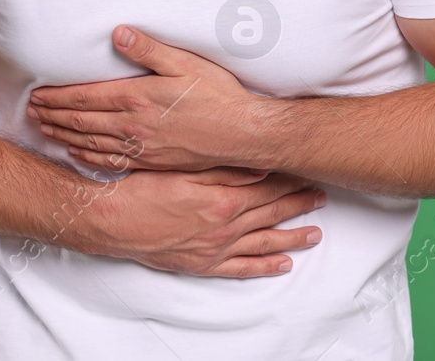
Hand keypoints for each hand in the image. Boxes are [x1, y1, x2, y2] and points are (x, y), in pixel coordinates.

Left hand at [28, 25, 265, 172]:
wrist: (241, 134)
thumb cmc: (218, 95)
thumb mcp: (185, 63)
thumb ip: (149, 49)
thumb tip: (119, 34)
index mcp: (137, 97)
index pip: (85, 96)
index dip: (58, 95)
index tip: (38, 93)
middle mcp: (132, 125)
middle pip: (81, 120)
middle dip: (53, 114)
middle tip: (32, 110)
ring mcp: (140, 147)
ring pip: (90, 141)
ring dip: (63, 134)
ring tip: (44, 128)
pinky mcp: (150, 162)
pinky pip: (108, 161)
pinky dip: (86, 157)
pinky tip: (77, 153)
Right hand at [79, 166, 326, 276]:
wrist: (112, 221)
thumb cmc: (143, 190)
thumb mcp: (185, 170)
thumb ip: (226, 170)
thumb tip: (262, 164)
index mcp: (223, 199)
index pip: (267, 187)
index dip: (290, 179)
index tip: (308, 172)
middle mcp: (225, 227)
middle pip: (271, 212)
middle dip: (298, 204)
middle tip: (321, 197)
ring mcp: (216, 249)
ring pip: (263, 242)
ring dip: (291, 237)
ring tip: (315, 234)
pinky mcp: (203, 265)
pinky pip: (241, 269)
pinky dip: (264, 267)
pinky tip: (283, 264)